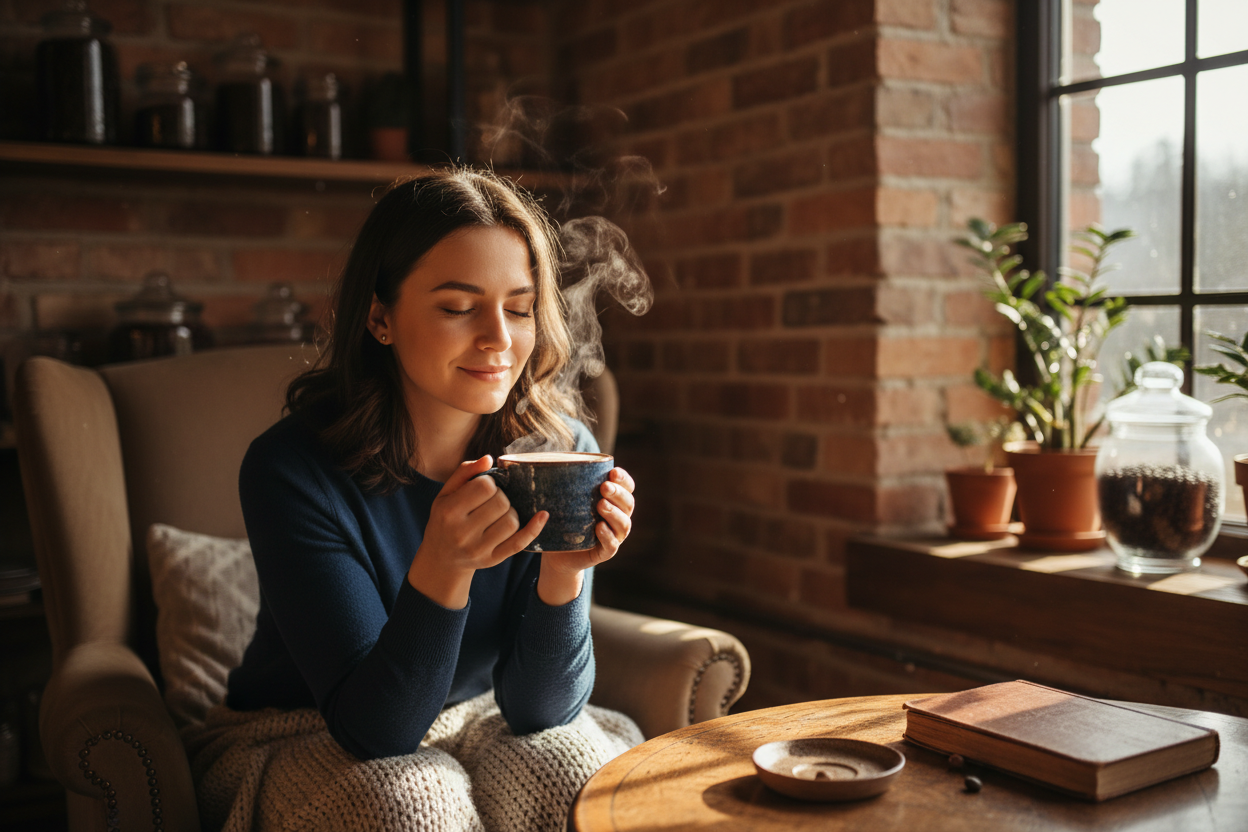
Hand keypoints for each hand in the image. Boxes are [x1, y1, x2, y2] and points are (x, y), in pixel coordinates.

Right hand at [408, 455, 547, 607]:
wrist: (441, 558)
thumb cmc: (444, 519)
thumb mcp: (446, 493)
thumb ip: (464, 472)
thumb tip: (489, 459)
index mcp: (449, 511)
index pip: (485, 487)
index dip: (489, 483)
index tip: (483, 487)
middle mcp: (462, 532)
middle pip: (501, 503)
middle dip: (501, 496)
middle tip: (492, 501)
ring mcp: (478, 549)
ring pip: (512, 521)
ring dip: (511, 512)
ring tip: (499, 513)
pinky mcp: (492, 560)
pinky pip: (519, 543)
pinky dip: (534, 528)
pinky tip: (542, 515)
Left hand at [537, 467, 634, 604]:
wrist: (558, 553)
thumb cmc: (564, 520)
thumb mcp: (567, 499)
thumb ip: (567, 483)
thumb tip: (549, 459)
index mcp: (614, 501)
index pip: (627, 487)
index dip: (623, 479)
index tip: (612, 471)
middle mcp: (619, 517)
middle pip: (628, 504)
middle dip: (618, 493)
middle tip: (604, 487)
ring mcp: (614, 536)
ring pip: (623, 524)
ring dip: (614, 513)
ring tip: (600, 505)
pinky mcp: (605, 552)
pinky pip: (612, 545)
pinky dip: (607, 536)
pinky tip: (599, 527)